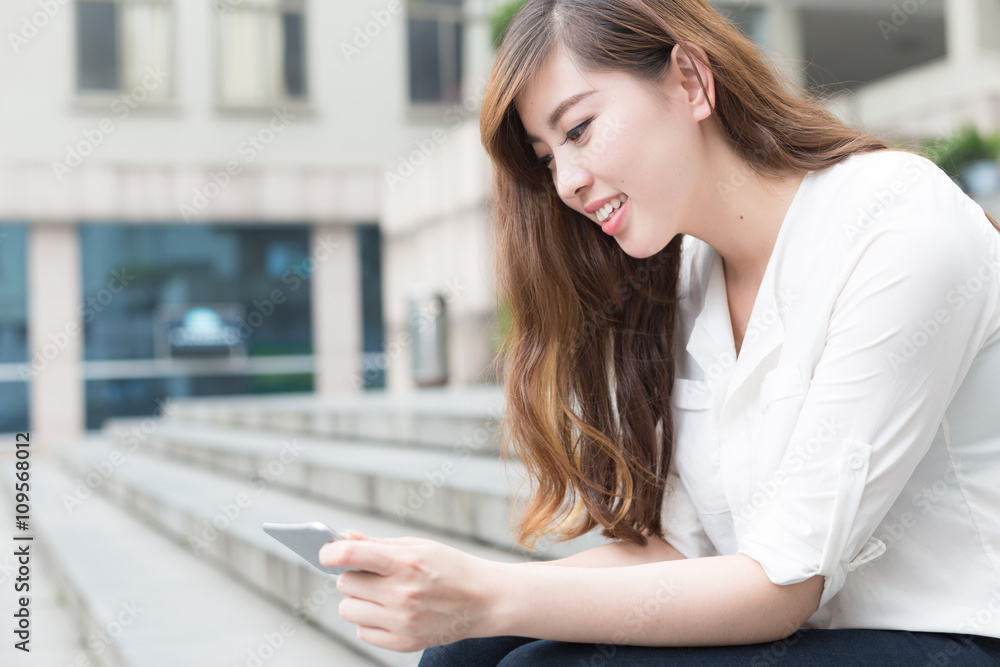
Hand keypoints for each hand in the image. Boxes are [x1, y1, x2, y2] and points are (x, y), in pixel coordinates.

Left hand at [319, 534, 501, 652]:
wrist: (485, 600)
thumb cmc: (450, 567)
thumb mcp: (418, 546)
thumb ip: (377, 544)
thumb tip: (342, 538)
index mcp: (406, 563)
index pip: (351, 555)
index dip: (330, 552)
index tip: (325, 552)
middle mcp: (402, 594)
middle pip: (345, 583)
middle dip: (353, 575)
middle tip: (371, 574)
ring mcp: (402, 621)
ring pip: (348, 610)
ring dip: (358, 600)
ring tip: (381, 594)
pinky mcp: (403, 643)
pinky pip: (362, 632)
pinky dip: (370, 622)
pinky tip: (391, 612)